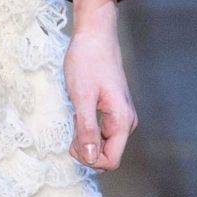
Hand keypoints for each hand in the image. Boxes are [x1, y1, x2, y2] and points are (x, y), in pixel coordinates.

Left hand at [63, 0, 137, 171]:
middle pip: (106, 156)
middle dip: (85, 150)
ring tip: (75, 116)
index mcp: (122, 121)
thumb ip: (87, 129)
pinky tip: (79, 113)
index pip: (110, 161)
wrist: (95, 35)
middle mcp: (126, 122)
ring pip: (102, 146)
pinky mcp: (113, 112)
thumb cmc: (87, 61)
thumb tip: (90, 158)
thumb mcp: (82, 97)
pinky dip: (86, 130)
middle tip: (71, 127)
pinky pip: (100, 134)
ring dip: (85, 140)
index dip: (89, 159)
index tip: (74, 141)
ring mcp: (120, 117)